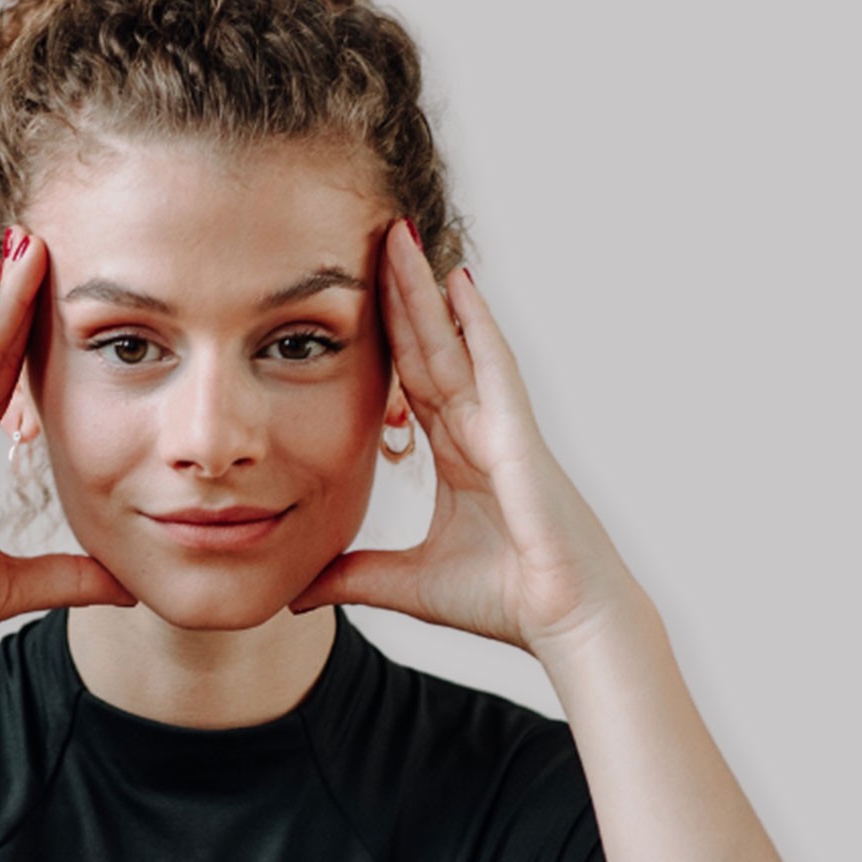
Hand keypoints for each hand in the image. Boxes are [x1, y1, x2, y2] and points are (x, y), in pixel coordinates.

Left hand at [290, 218, 639, 656]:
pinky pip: (494, 368)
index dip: (384, 337)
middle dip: (401, 294)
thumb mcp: (404, 583)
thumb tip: (295, 592)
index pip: (410, 381)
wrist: (566, 623)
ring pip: (456, 344)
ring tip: (401, 238)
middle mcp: (478, 430)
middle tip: (373, 238)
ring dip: (427, 291)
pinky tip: (458, 282)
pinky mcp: (521, 435)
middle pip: (429, 347)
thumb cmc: (502, 601)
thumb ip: (351, 577)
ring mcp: (502, 426)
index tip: (352, 295)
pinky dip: (477, 325)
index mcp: (457, 455)